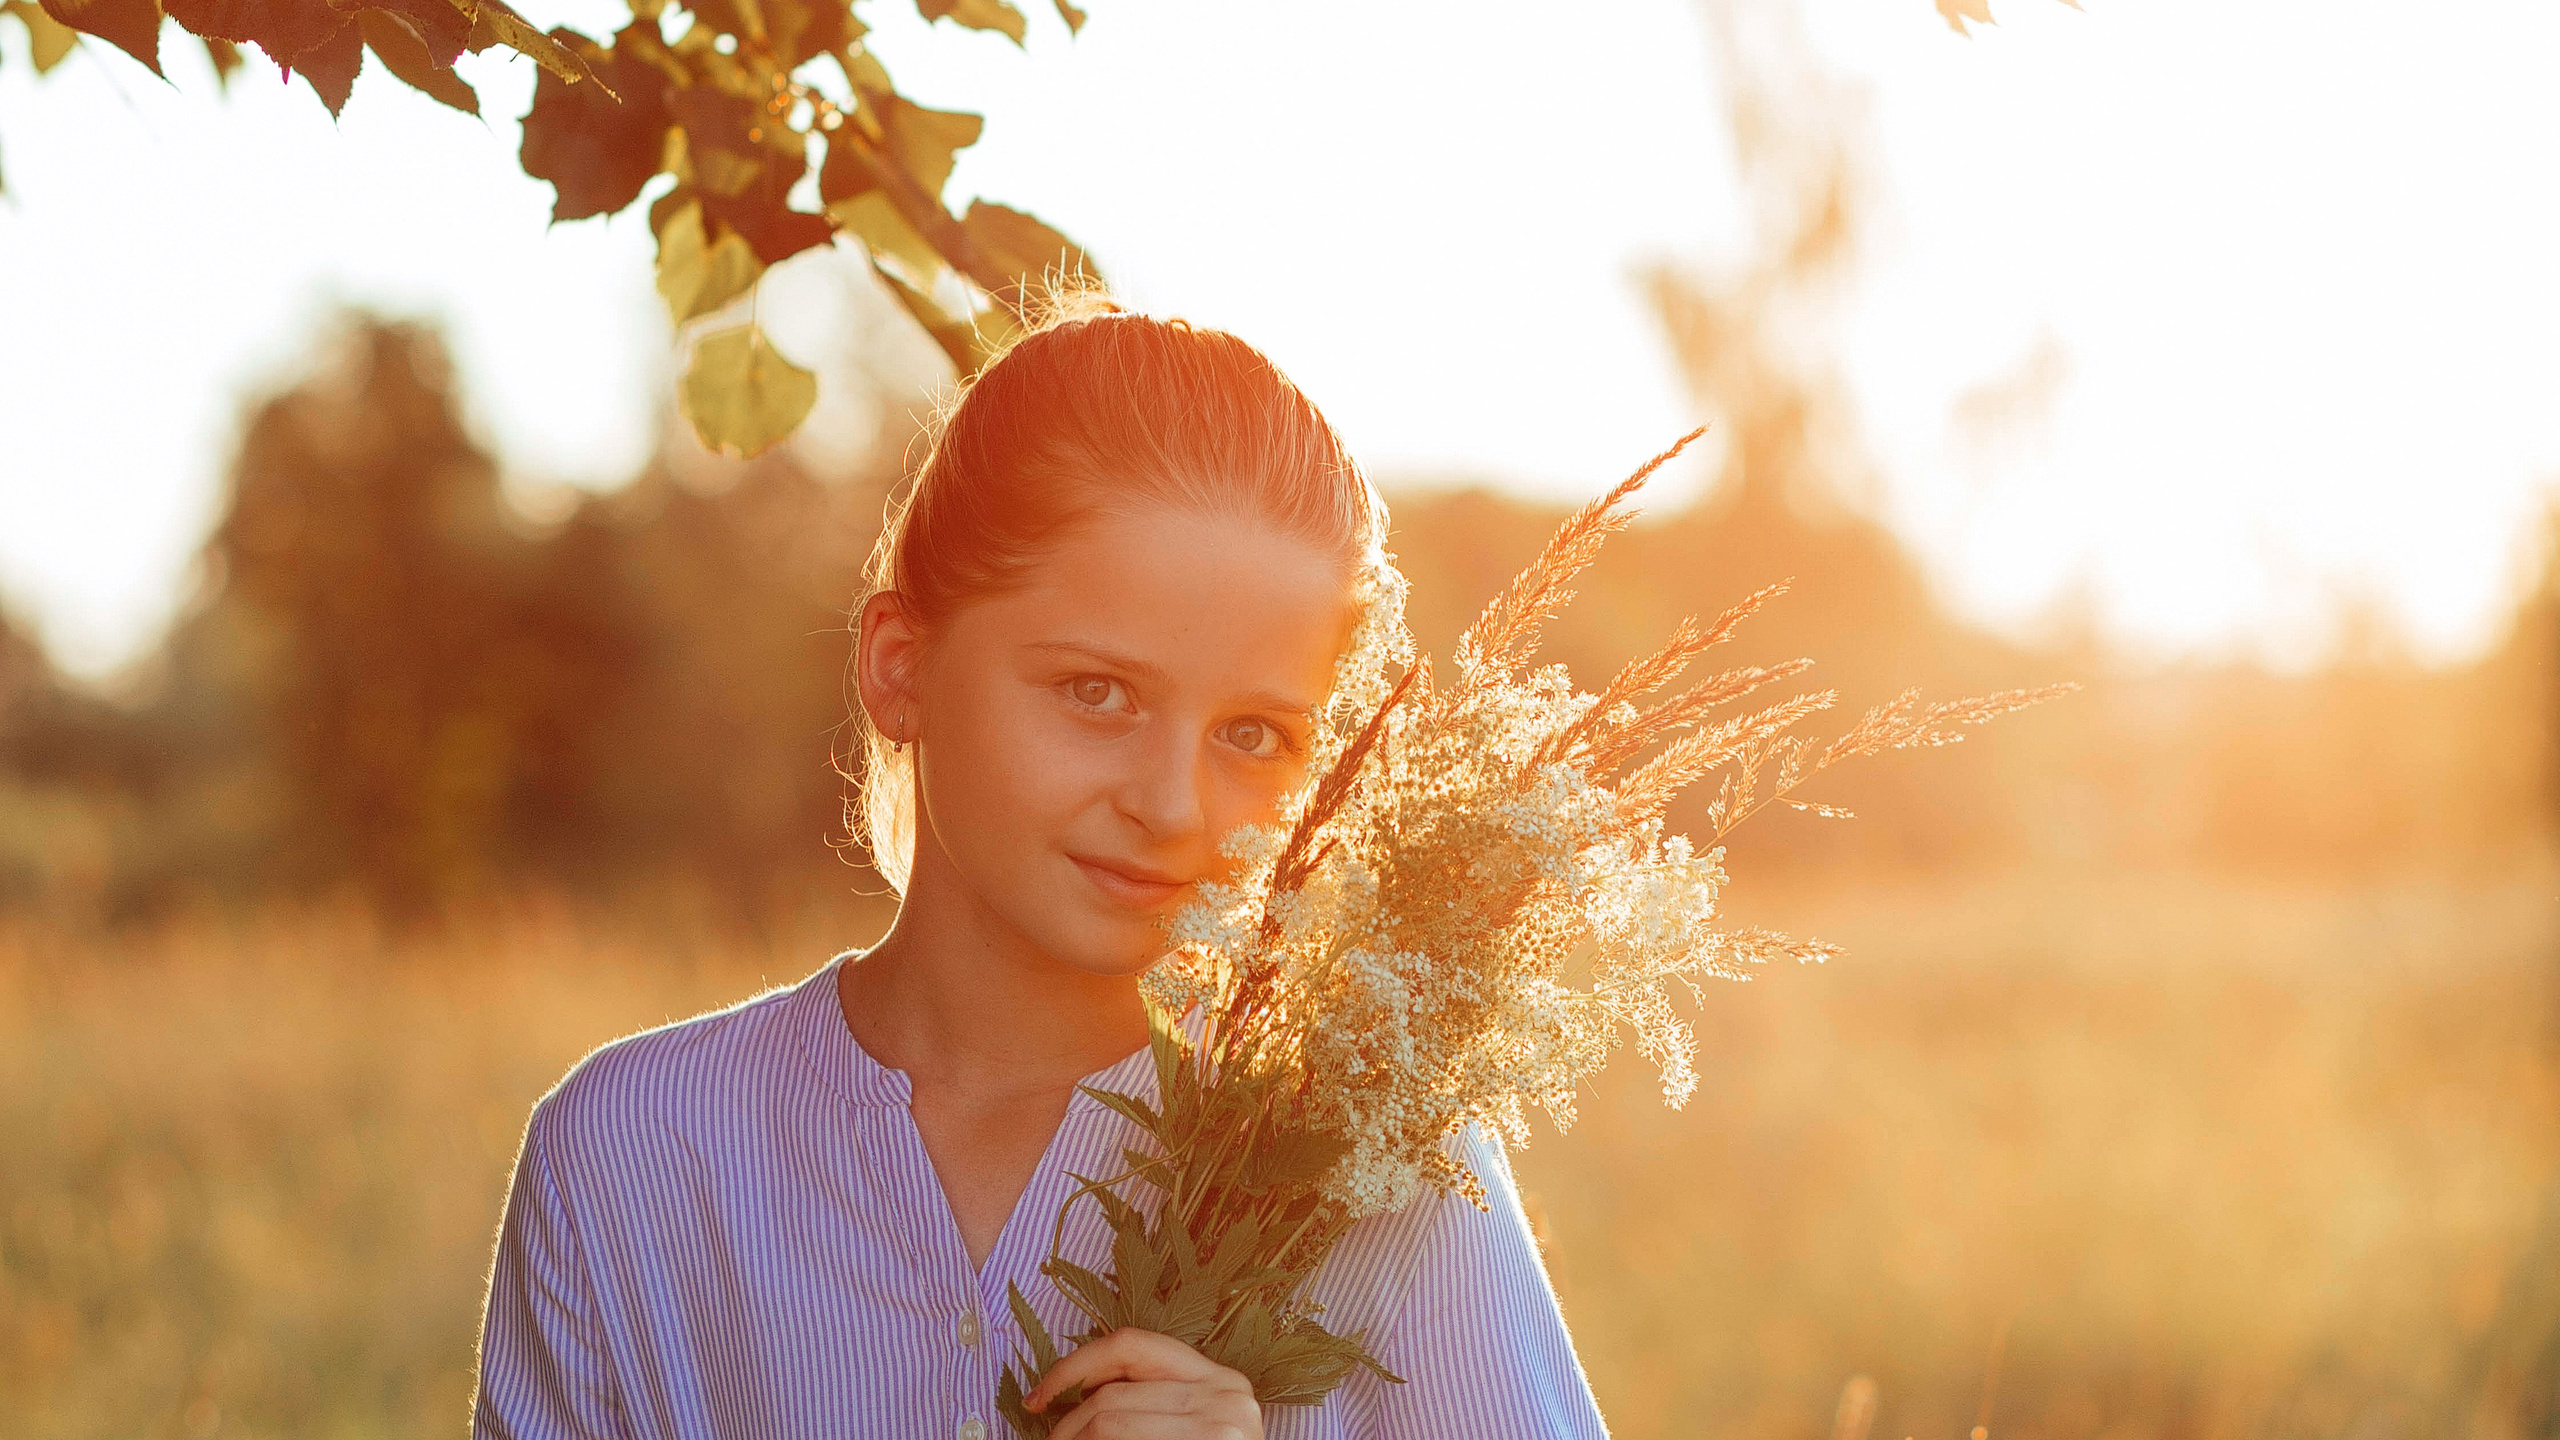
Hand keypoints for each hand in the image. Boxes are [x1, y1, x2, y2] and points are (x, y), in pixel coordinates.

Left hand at [1024, 1327, 1262, 1439]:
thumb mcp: (1190, 1428)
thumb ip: (1148, 1403)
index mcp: (1220, 1379)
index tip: (1040, 1396)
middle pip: (1113, 1391)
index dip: (1076, 1365)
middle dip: (1067, 1420)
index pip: (1131, 1344)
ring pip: (1108, 1419)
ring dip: (1073, 1439)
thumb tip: (1073, 1395)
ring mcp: (1222, 1425)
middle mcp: (1227, 1393)